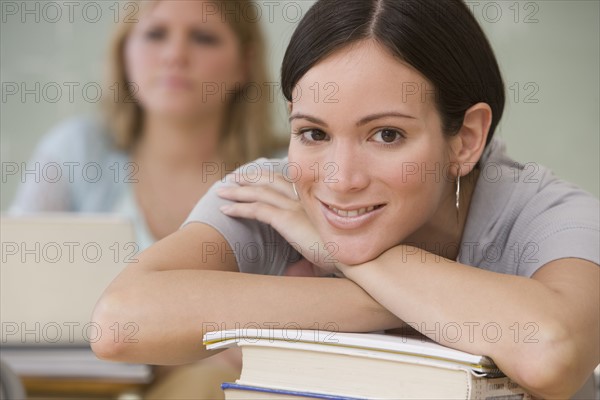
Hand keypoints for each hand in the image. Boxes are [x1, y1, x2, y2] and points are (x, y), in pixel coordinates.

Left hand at [217, 172, 338, 273]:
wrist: (355, 257)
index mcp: (314, 204)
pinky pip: (257, 209)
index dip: (269, 178)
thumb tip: (291, 274)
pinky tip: (225, 210)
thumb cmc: (344, 258)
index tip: (255, 177)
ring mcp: (295, 208)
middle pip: (271, 181)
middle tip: (234, 178)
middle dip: (251, 177)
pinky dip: (239, 208)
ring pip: (260, 192)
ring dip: (238, 190)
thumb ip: (304, 262)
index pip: (287, 183)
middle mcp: (304, 201)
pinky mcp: (288, 220)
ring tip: (222, 190)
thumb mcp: (321, 256)